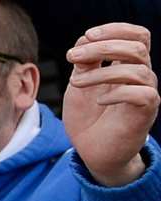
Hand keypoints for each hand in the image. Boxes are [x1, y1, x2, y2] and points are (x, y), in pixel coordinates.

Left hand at [63, 24, 156, 186]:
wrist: (91, 151)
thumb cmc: (87, 117)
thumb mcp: (80, 84)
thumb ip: (84, 62)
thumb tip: (85, 38)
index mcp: (128, 65)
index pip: (137, 35)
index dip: (116, 29)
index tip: (87, 35)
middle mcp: (142, 76)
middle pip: (137, 47)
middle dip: (102, 47)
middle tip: (72, 56)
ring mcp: (146, 93)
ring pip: (137, 70)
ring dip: (101, 73)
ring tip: (75, 82)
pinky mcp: (146, 112)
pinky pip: (142, 94)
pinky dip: (118, 93)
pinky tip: (99, 101)